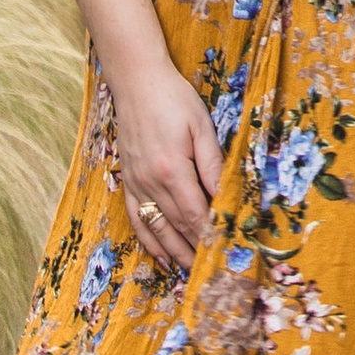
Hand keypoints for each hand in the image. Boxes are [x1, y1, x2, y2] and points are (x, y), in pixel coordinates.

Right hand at [112, 63, 224, 269]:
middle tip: (212, 273)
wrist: (136, 81)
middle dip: (196, 251)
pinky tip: (160, 253)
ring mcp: (136, 183)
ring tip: (190, 272)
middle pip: (177, 226)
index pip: (195, 214)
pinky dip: (148, 239)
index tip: (224, 254)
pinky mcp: (128, 179)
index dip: (209, 237)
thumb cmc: (174, 99)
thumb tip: (226, 196)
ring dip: (174, 252)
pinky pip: (137, 218)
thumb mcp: (202, 127)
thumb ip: (213, 164)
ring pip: (156, 228)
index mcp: (172, 170)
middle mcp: (151, 182)